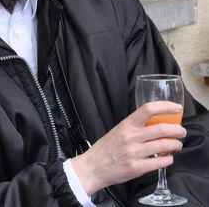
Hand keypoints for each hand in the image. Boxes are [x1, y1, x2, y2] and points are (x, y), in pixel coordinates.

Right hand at [71, 101, 185, 194]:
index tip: (177, 108)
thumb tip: (155, 124)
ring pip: (165, 145)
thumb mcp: (117, 131)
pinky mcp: (137, 167)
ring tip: (176, 145)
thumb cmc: (105, 149)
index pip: (148, 109)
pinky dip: (169, 159)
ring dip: (176, 145)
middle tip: (181, 132)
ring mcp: (134, 152)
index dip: (166, 107)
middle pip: (162, 128)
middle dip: (178, 130)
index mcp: (126, 125)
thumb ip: (134, 127)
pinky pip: (161, 162)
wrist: (93, 167)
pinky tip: (168, 158)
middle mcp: (130, 137)